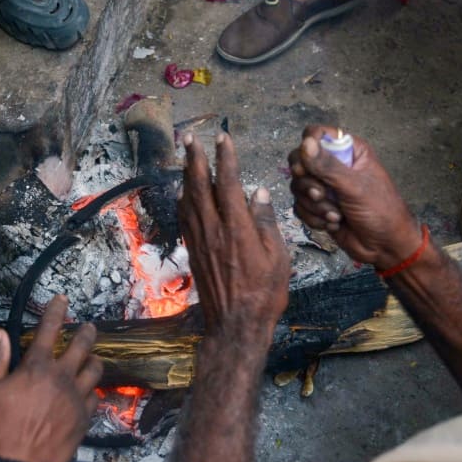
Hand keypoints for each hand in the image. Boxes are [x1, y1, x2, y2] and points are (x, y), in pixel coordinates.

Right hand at [0, 295, 102, 461]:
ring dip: (94, 360)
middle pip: (82, 345)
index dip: (57, 311)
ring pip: (95, 370)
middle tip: (88, 327)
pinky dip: (92, 391)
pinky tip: (88, 392)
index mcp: (36, 367)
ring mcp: (77, 398)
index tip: (63, 299)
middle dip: (86, 332)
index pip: (49, 329)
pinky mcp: (85, 418)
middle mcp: (62, 377)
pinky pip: (95, 398)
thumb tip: (0, 334)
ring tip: (92, 358)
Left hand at [178, 133, 290, 342]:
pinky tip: (183, 193)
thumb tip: (259, 192)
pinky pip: (184, 218)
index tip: (224, 138)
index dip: (225, 157)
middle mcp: (214, 229)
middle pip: (200, 185)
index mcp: (237, 227)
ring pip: (188, 199)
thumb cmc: (264, 293)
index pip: (229, 182)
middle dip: (195, 158)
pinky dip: (183, 200)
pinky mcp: (193, 251)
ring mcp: (199, 240)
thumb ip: (266, 221)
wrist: (236, 324)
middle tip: (190, 137)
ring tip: (186, 157)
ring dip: (187, 175)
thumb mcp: (278, 257)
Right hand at [288, 126, 420, 269]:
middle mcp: (333, 165)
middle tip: (321, 194)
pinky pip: (299, 206)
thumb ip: (328, 166)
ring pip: (297, 187)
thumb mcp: (355, 186)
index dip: (307, 147)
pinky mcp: (317, 207)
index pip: (315, 135)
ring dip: (315, 205)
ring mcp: (324, 187)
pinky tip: (333, 223)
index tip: (307, 166)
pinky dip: (313, 217)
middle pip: (299, 162)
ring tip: (336, 215)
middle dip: (308, 183)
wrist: (384, 246)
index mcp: (348, 151)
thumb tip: (305, 143)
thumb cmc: (380, 211)